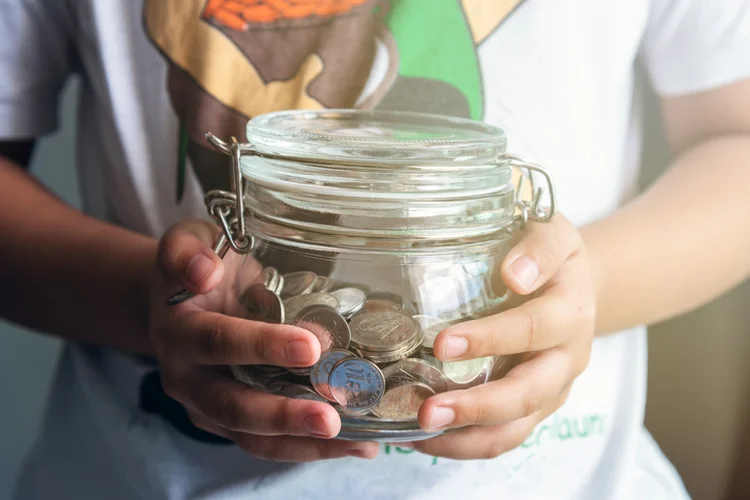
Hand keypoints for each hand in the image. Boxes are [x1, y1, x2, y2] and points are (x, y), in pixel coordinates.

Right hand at [148, 219, 378, 460]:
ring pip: (252, 437)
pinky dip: (309, 447)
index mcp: (178, 331)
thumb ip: (187, 250)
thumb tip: (204, 273)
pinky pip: (268, 442)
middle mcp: (187, 377)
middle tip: (331, 417)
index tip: (310, 347)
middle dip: (282, 415)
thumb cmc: (200, 262)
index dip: (260, 346)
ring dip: (302, 443)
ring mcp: (207, 406)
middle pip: (231, 405)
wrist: (182, 296)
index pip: (217, 342)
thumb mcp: (189, 239)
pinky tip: (357, 443)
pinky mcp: (231, 422)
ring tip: (355, 442)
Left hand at [411, 214, 596, 458]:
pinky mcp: (535, 407)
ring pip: (517, 427)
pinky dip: (467, 444)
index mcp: (570, 312)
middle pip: (528, 393)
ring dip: (469, 436)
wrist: (576, 285)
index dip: (490, 339)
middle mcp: (566, 358)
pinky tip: (426, 438)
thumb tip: (515, 273)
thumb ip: (539, 247)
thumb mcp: (555, 234)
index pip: (532, 329)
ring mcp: (552, 388)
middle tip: (427, 410)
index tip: (444, 342)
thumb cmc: (552, 257)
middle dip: (478, 406)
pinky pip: (506, 436)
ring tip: (420, 433)